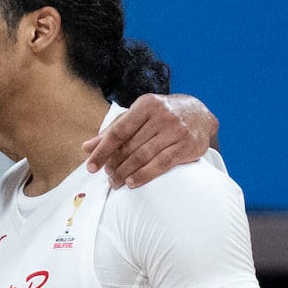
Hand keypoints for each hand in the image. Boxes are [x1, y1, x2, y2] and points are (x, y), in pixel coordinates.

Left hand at [82, 93, 214, 188]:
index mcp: (146, 105)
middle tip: (107, 175)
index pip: (118, 131)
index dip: (102, 151)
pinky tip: (132, 182)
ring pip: (144, 156)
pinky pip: (161, 164)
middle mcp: (163, 115)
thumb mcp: (137, 116)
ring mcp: (177, 130)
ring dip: (125, 172)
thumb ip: (113, 131)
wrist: (200, 114)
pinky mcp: (188, 145)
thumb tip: (87, 147)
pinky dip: (144, 175)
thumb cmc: (161, 116)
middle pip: (130, 146)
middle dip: (114, 164)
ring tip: (115, 182)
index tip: (91, 166)